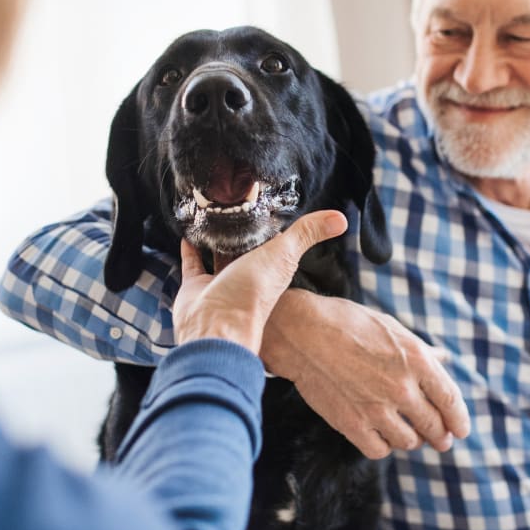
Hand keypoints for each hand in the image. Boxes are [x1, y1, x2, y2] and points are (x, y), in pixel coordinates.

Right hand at [172, 210, 347, 353]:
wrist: (215, 326)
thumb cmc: (251, 296)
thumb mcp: (283, 255)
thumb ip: (307, 234)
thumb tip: (340, 219)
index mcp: (270, 268)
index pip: (274, 242)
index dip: (273, 226)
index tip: (269, 204)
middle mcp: (246, 275)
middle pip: (246, 248)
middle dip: (243, 231)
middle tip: (236, 204)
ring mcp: (220, 281)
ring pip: (219, 254)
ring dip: (217, 237)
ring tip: (214, 214)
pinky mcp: (197, 285)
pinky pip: (193, 263)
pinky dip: (191, 248)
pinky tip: (190, 233)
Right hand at [261, 292, 470, 457]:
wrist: (302, 333)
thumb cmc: (347, 323)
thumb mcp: (392, 328)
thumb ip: (420, 349)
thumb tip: (444, 358)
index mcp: (417, 360)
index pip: (451, 401)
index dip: (460, 420)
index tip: (461, 430)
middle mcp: (401, 387)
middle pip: (434, 426)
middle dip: (440, 436)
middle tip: (440, 439)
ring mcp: (376, 408)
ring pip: (409, 442)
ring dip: (412, 439)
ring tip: (407, 433)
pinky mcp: (352, 424)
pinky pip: (379, 450)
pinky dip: (383, 445)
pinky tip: (380, 434)